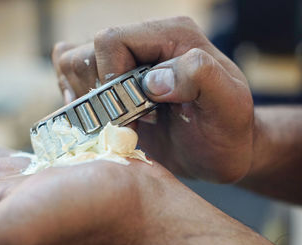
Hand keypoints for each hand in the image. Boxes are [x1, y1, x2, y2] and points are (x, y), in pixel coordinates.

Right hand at [51, 17, 253, 182]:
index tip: (132, 113)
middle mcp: (144, 43)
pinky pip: (73, 79)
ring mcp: (125, 64)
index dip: (110, 78)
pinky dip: (77, 100)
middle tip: (128, 121)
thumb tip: (152, 80)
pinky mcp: (113, 85)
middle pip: (85, 53)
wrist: (220, 150)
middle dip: (97, 94)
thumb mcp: (230, 104)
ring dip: (86, 99)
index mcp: (171, 35)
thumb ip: (201, 77)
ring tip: (117, 121)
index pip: (111, 41)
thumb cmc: (228, 130)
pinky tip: (102, 119)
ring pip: (72, 65)